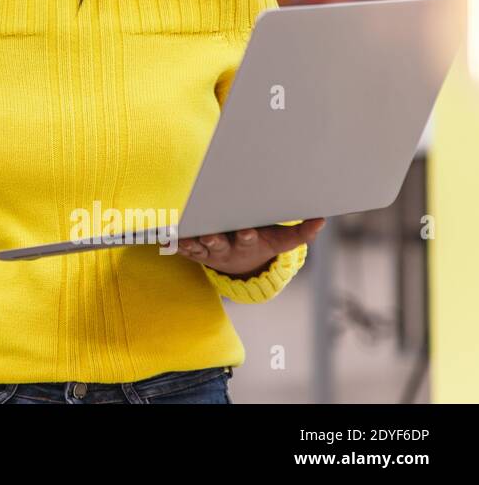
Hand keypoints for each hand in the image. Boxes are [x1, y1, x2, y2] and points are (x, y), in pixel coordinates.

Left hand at [176, 218, 326, 277]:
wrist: (241, 264)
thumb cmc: (262, 244)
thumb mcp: (281, 241)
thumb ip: (301, 232)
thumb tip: (321, 220)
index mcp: (247, 243)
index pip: (248, 240)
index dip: (246, 236)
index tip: (246, 231)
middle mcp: (226, 248)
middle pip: (218, 244)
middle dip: (214, 239)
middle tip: (209, 234)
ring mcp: (207, 250)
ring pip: (197, 246)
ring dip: (190, 242)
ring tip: (183, 236)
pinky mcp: (192, 250)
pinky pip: (180, 247)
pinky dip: (172, 243)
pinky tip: (163, 237)